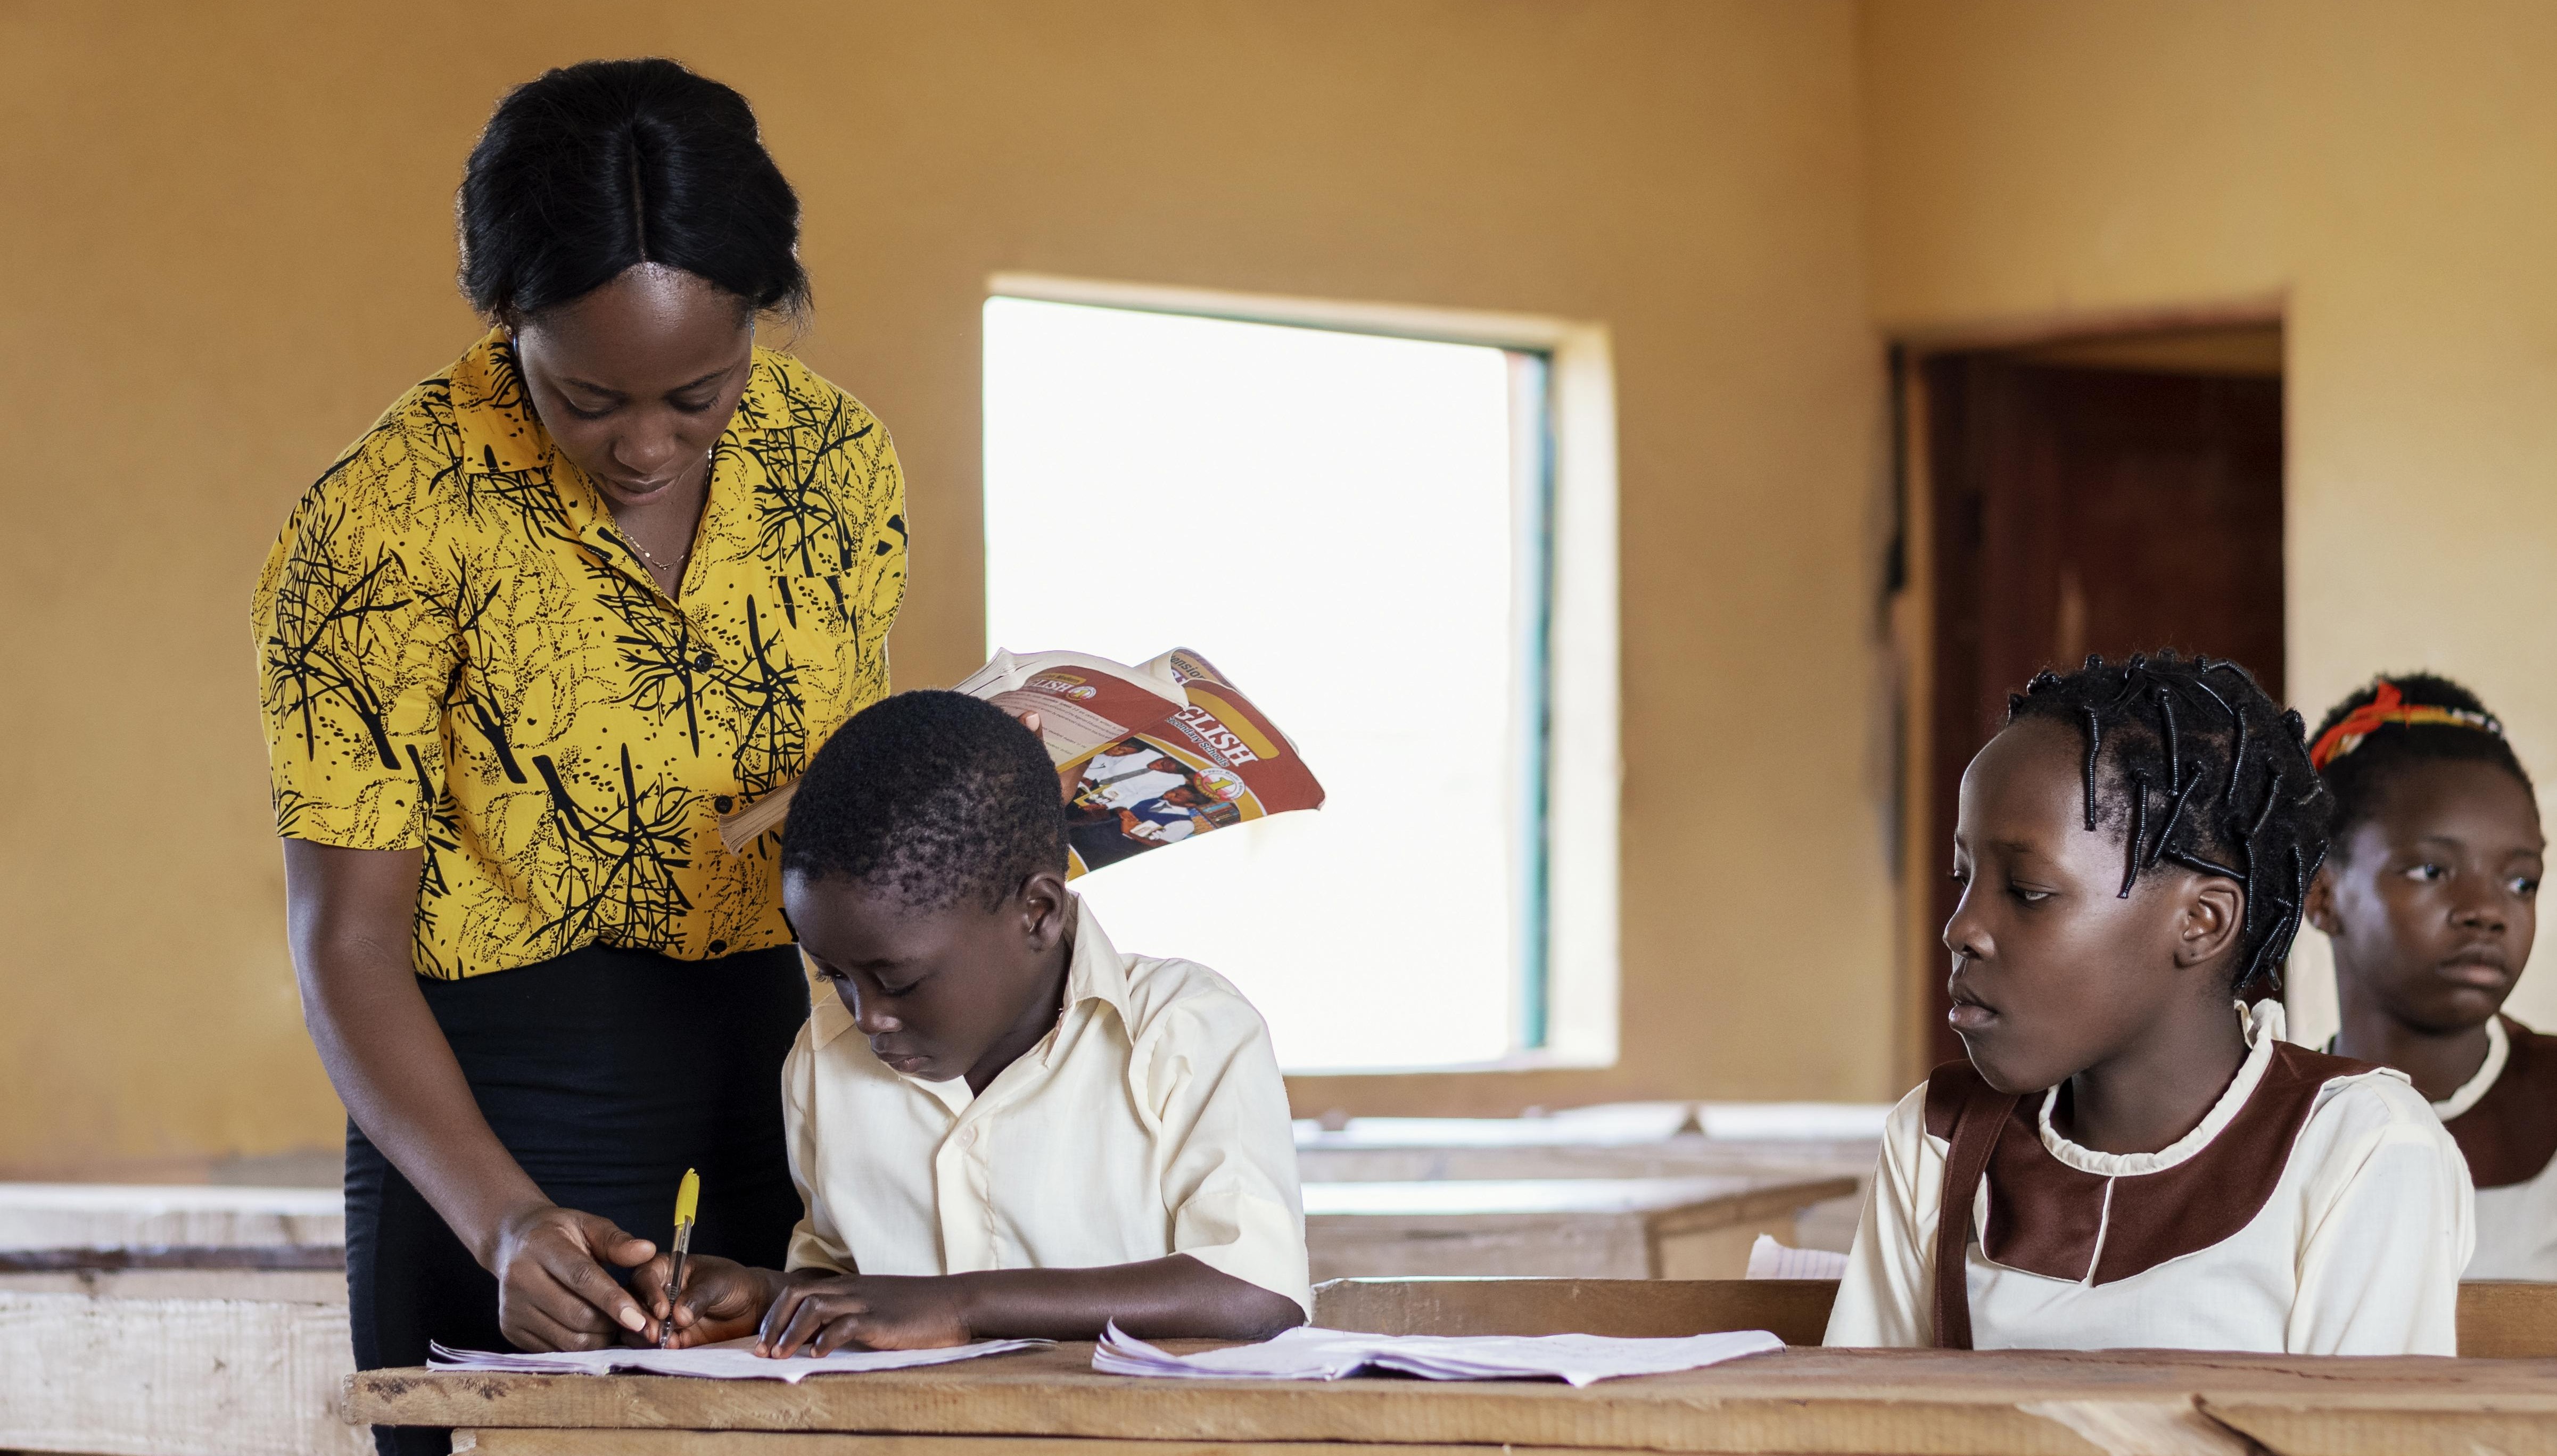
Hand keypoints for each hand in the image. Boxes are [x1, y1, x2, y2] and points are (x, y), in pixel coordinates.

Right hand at [487, 1202, 655, 1350]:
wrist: (512, 1243)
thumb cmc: (558, 1233)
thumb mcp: (588, 1225)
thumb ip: (617, 1241)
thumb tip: (647, 1251)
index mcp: (541, 1247)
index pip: (581, 1278)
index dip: (612, 1300)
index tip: (639, 1318)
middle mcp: (520, 1279)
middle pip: (577, 1315)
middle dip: (611, 1323)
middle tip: (631, 1317)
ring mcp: (512, 1308)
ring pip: (568, 1340)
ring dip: (599, 1337)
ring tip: (611, 1322)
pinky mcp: (511, 1330)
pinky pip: (556, 1350)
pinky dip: (580, 1347)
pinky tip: (589, 1329)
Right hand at [634, 1252, 777, 1347]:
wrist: (750, 1307)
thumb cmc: (733, 1283)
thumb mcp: (718, 1283)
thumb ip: (698, 1297)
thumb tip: (679, 1316)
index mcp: (665, 1268)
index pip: (645, 1276)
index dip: (649, 1293)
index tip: (662, 1311)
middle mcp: (656, 1291)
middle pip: (633, 1304)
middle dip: (640, 1319)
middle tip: (654, 1333)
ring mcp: (659, 1316)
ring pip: (636, 1326)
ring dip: (644, 1336)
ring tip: (662, 1341)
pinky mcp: (667, 1336)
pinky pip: (653, 1344)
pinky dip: (657, 1347)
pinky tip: (672, 1347)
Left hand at [757, 1271, 971, 1355]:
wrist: (958, 1302)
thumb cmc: (921, 1309)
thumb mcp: (880, 1305)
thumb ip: (853, 1313)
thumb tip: (823, 1335)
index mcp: (850, 1285)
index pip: (798, 1290)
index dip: (775, 1314)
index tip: (764, 1340)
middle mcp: (853, 1289)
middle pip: (797, 1295)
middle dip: (774, 1323)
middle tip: (762, 1351)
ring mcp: (867, 1302)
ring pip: (814, 1307)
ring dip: (791, 1333)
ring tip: (780, 1355)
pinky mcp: (881, 1320)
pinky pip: (844, 1325)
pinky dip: (825, 1340)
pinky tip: (816, 1356)